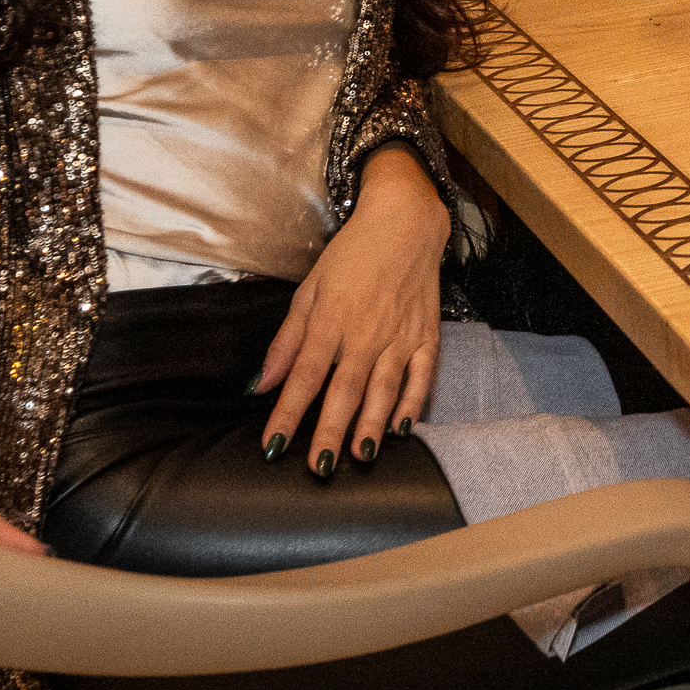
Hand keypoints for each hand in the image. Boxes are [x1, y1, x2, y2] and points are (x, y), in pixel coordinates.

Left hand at [255, 150, 450, 469]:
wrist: (406, 223)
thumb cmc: (351, 255)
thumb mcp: (309, 289)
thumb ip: (287, 339)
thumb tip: (262, 382)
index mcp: (331, 320)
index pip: (304, 376)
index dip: (287, 413)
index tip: (272, 445)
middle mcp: (366, 333)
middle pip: (345, 391)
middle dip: (330, 431)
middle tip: (318, 467)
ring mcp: (400, 336)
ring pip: (384, 390)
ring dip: (372, 425)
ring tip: (359, 457)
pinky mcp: (427, 336)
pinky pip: (423, 376)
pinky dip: (415, 402)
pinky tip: (404, 428)